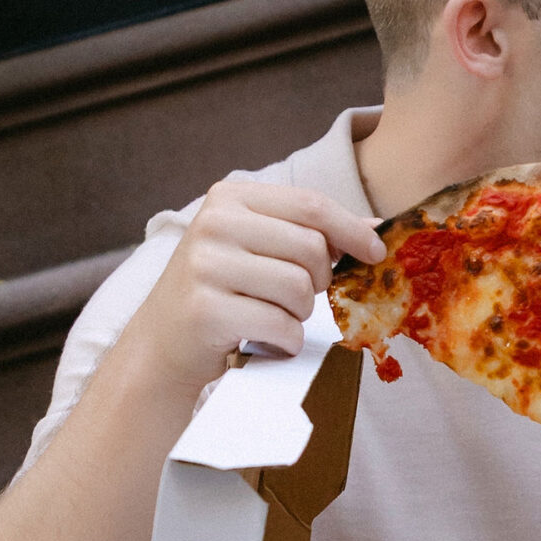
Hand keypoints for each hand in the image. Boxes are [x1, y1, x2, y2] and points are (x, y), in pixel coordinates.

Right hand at [124, 181, 386, 398]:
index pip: (310, 205)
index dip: (351, 230)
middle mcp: (214, 223)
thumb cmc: (222, 291)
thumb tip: (376, 229)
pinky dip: (287, 340)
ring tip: (273, 316)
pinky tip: (266, 339)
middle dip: (319, 281)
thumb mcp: (257, 246)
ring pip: (299, 288)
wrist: (163, 343)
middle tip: (296, 297)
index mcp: (229, 197)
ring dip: (300, 314)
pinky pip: (281, 325)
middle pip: (311, 248)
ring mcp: (206, 266)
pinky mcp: (206, 310)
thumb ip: (307, 232)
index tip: (375, 253)